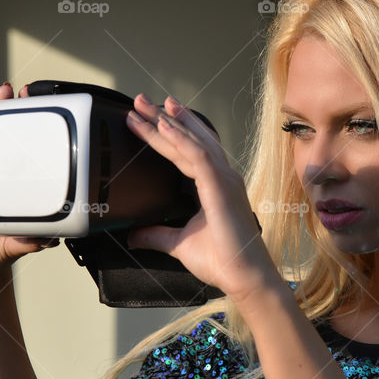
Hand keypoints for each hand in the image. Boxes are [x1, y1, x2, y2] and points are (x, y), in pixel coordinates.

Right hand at [0, 82, 60, 282]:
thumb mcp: (15, 247)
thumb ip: (26, 243)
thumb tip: (47, 240)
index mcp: (27, 190)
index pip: (39, 154)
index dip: (44, 133)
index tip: (51, 112)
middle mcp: (11, 178)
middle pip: (18, 136)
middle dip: (22, 111)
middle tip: (25, 92)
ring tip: (4, 90)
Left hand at [123, 93, 280, 304]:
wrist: (244, 277)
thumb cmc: (223, 261)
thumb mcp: (179, 244)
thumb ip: (156, 235)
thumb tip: (133, 235)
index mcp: (216, 186)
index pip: (189, 151)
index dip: (170, 132)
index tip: (150, 118)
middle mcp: (222, 177)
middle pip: (191, 138)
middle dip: (165, 118)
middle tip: (141, 101)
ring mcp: (224, 179)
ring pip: (192, 142)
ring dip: (168, 123)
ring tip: (145, 107)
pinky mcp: (221, 187)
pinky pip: (198, 156)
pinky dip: (181, 139)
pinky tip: (163, 127)